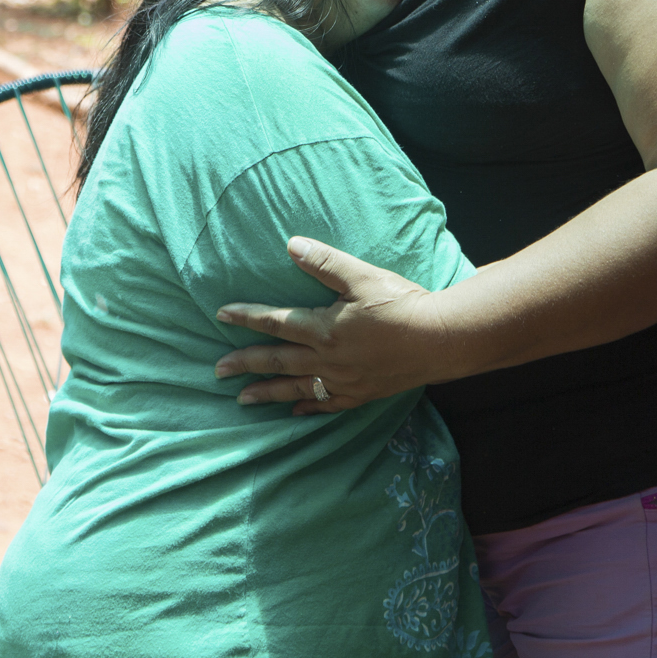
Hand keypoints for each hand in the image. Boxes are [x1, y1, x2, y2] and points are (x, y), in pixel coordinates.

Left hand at [213, 238, 450, 413]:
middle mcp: (328, 359)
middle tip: (217, 371)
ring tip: (242, 398)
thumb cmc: (401, 304)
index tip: (221, 315)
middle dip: (245, 364)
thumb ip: (325, 263)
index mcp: (324, 328)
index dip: (246, 318)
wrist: (439, 340)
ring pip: (296, 389)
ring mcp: (344, 381)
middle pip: (277, 362)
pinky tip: (295, 411)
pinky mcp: (361, 394)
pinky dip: (307, 408)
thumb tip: (291, 245)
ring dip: (267, 393)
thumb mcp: (362, 276)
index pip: (275, 323)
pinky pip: (327, 405)